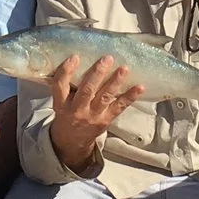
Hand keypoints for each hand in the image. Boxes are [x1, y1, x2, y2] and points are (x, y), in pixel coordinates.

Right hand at [47, 57, 144, 172]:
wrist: (72, 142)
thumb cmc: (66, 115)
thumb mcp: (59, 103)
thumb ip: (66, 86)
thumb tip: (76, 60)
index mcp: (62, 104)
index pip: (60, 86)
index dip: (67, 71)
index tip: (75, 57)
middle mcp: (77, 110)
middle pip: (87, 90)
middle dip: (97, 74)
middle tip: (107, 59)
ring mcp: (93, 116)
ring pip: (104, 97)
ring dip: (115, 82)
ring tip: (124, 69)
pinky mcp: (106, 120)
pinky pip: (119, 107)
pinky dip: (130, 97)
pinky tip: (139, 87)